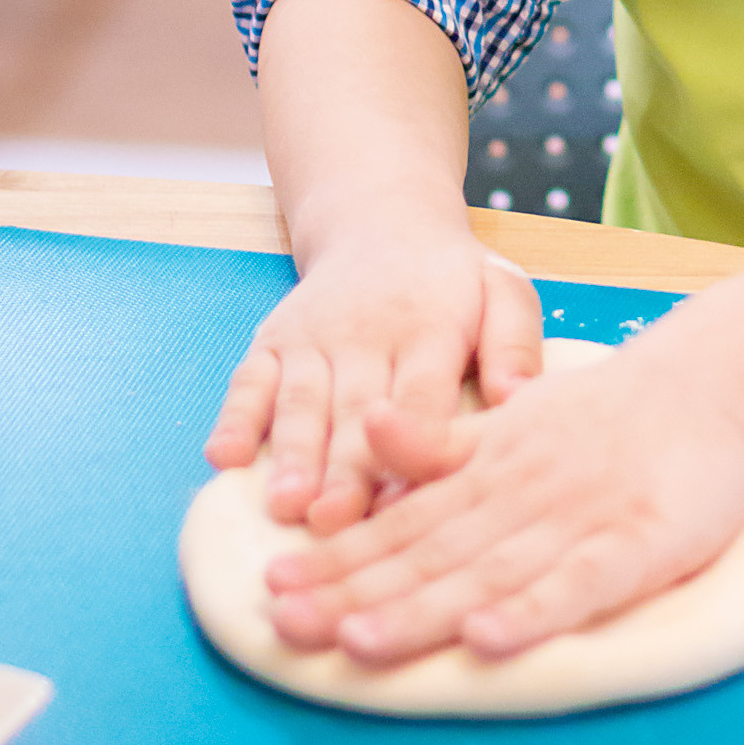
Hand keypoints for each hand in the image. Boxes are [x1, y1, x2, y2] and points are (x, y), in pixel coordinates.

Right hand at [204, 218, 543, 535]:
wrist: (381, 223)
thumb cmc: (452, 281)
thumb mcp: (501, 291)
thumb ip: (514, 344)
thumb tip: (519, 401)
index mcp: (431, 327)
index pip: (421, 393)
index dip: (410, 442)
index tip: (403, 495)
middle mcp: (367, 333)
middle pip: (356, 409)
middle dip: (344, 467)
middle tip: (335, 522)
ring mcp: (313, 338)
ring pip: (300, 402)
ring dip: (292, 454)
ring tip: (286, 505)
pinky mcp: (273, 342)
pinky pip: (248, 381)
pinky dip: (234, 418)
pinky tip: (224, 458)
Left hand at [262, 336, 743, 666]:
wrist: (714, 380)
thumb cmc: (609, 412)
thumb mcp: (514, 420)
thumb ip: (443, 447)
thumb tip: (368, 434)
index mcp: (488, 471)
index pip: (400, 524)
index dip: (337, 560)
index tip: (271, 590)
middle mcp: (519, 495)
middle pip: (427, 554)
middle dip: (354, 594)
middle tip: (285, 626)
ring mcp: (577, 519)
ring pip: (487, 571)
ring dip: (423, 609)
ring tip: (359, 643)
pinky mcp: (636, 543)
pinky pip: (577, 584)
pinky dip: (531, 612)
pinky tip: (488, 639)